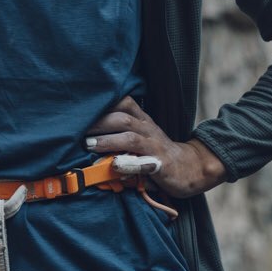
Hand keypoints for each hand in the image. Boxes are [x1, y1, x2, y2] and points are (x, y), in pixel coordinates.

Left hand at [84, 96, 226, 198]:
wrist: (191, 167)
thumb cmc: (158, 153)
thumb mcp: (142, 138)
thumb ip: (120, 135)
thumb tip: (90, 138)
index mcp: (143, 121)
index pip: (125, 103)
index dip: (105, 103)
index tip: (83, 107)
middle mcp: (148, 130)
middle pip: (123, 119)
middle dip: (99, 122)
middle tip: (79, 129)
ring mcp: (154, 147)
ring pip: (130, 138)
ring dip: (108, 140)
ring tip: (90, 144)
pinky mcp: (160, 165)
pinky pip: (142, 163)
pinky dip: (127, 164)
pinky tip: (114, 165)